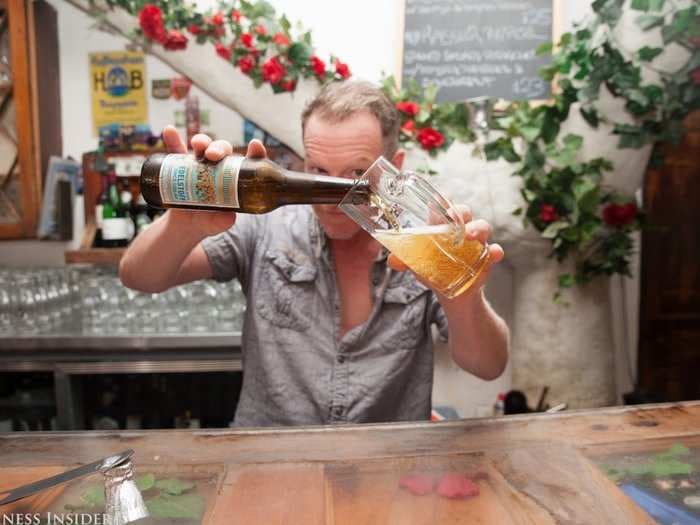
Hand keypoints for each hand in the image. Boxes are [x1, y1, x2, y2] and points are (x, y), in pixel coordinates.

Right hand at [160, 125, 267, 237]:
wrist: (184, 226)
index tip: (255, 145)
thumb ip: (222, 222)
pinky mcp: (180, 166)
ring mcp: (199, 164)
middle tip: (214, 155)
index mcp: (234, 177)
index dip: (253, 152)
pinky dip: (173, 139)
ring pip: (203, 147)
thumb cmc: (208, 222)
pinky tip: (169, 131)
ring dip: (201, 141)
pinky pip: (176, 150)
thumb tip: (229, 219)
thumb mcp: (216, 224)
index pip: (247, 161)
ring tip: (196, 144)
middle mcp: (218, 167)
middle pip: (223, 150)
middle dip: (220, 148)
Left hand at [387, 205, 503, 299]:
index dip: (442, 199)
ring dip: (477, 227)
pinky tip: (494, 253)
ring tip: (469, 235)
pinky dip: (495, 251)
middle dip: (459, 210)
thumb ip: (405, 260)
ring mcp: (475, 243)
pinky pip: (495, 251)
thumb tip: (392, 260)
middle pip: (464, 211)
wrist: (451, 294)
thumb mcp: (417, 264)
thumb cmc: (434, 270)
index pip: (443, 205)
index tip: (438, 197)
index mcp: (443, 226)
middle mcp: (460, 230)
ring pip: (482, 226)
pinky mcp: (486, 259)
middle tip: (452, 216)